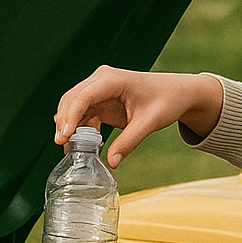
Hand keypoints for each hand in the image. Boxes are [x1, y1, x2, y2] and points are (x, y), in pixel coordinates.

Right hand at [54, 66, 223, 167]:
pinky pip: (83, 115)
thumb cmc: (167, 100)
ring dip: (71, 128)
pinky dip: (80, 129)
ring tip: (73, 151)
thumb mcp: (149, 122)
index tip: (63, 137)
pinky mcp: (101, 101)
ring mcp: (99, 90)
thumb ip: (129, 142)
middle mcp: (100, 81)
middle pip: (71, 101)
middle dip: (65, 123)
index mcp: (111, 79)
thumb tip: (110, 163)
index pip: (82, 97)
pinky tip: (85, 146)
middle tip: (63, 147)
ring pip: (73, 108)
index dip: (69, 117)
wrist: (178, 93)